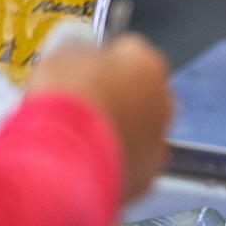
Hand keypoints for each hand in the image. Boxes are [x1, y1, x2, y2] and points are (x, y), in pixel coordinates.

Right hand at [27, 34, 172, 201]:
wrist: (68, 158)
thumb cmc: (66, 103)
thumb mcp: (62, 57)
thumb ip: (82, 54)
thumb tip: (81, 55)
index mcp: (146, 63)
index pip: (131, 52)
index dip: (105, 61)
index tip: (87, 69)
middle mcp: (163, 101)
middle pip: (143, 93)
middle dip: (120, 98)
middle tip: (87, 105)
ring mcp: (159, 140)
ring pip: (143, 131)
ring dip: (122, 131)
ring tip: (86, 137)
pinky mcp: (150, 172)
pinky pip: (135, 162)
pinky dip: (120, 161)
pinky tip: (93, 161)